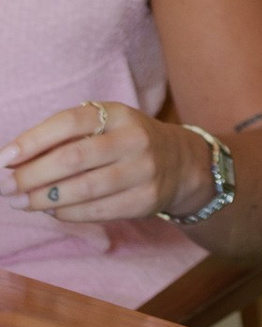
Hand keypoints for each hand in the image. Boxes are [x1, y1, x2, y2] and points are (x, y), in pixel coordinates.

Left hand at [1, 98, 190, 225]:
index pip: (69, 122)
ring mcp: (142, 170)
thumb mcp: (105, 125)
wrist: (179, 162)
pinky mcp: (145, 199)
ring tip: (21, 201)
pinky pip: (96, 211)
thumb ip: (66, 137)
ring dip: (43, 199)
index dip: (33, 140)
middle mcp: (133, 138)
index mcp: (118, 114)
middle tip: (6, 187)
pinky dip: (66, 213)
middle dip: (31, 175)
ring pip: (82, 189)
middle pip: (73, 158)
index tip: (4, 158)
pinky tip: (50, 210)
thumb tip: (14, 161)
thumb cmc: (124, 142)